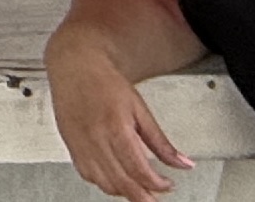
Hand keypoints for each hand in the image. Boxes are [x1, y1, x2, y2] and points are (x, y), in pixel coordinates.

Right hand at [46, 32, 194, 199]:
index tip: (168, 185)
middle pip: (122, 183)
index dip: (157, 185)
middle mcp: (95, 139)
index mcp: (116, 127)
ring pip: (105, 184)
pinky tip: (116, 178)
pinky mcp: (71, 147)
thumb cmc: (104, 82)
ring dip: (125, 192)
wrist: (74, 66)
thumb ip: (161, 142)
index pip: (139, 170)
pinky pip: (88, 176)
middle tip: (156, 198)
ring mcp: (81, 145)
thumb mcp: (140, 108)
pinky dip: (105, 183)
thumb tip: (183, 163)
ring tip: (140, 188)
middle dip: (143, 197)